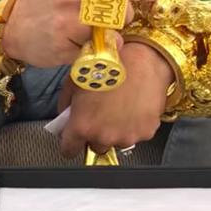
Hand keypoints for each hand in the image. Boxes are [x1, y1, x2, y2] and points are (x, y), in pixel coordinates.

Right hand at [2, 0, 157, 67]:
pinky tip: (84, 45)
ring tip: (98, 33)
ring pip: (110, 31)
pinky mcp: (65, 46)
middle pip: (120, 8)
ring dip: (111, 35)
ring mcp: (69, 23)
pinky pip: (95, 50)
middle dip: (123, 16)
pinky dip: (96, 50)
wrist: (13, 27)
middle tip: (112, 20)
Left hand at [57, 42, 174, 157]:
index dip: (70, 143)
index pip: (69, 150)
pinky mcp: (145, 133)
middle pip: (95, 146)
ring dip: (115, 130)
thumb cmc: (109, 66)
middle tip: (100, 114)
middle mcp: (104, 136)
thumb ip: (65, 105)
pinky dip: (133, 125)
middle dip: (95, 134)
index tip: (74, 139)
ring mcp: (126, 137)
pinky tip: (132, 107)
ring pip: (116, 142)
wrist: (142, 60)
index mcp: (82, 125)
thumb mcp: (75, 81)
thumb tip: (65, 117)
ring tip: (119, 107)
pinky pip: (135, 135)